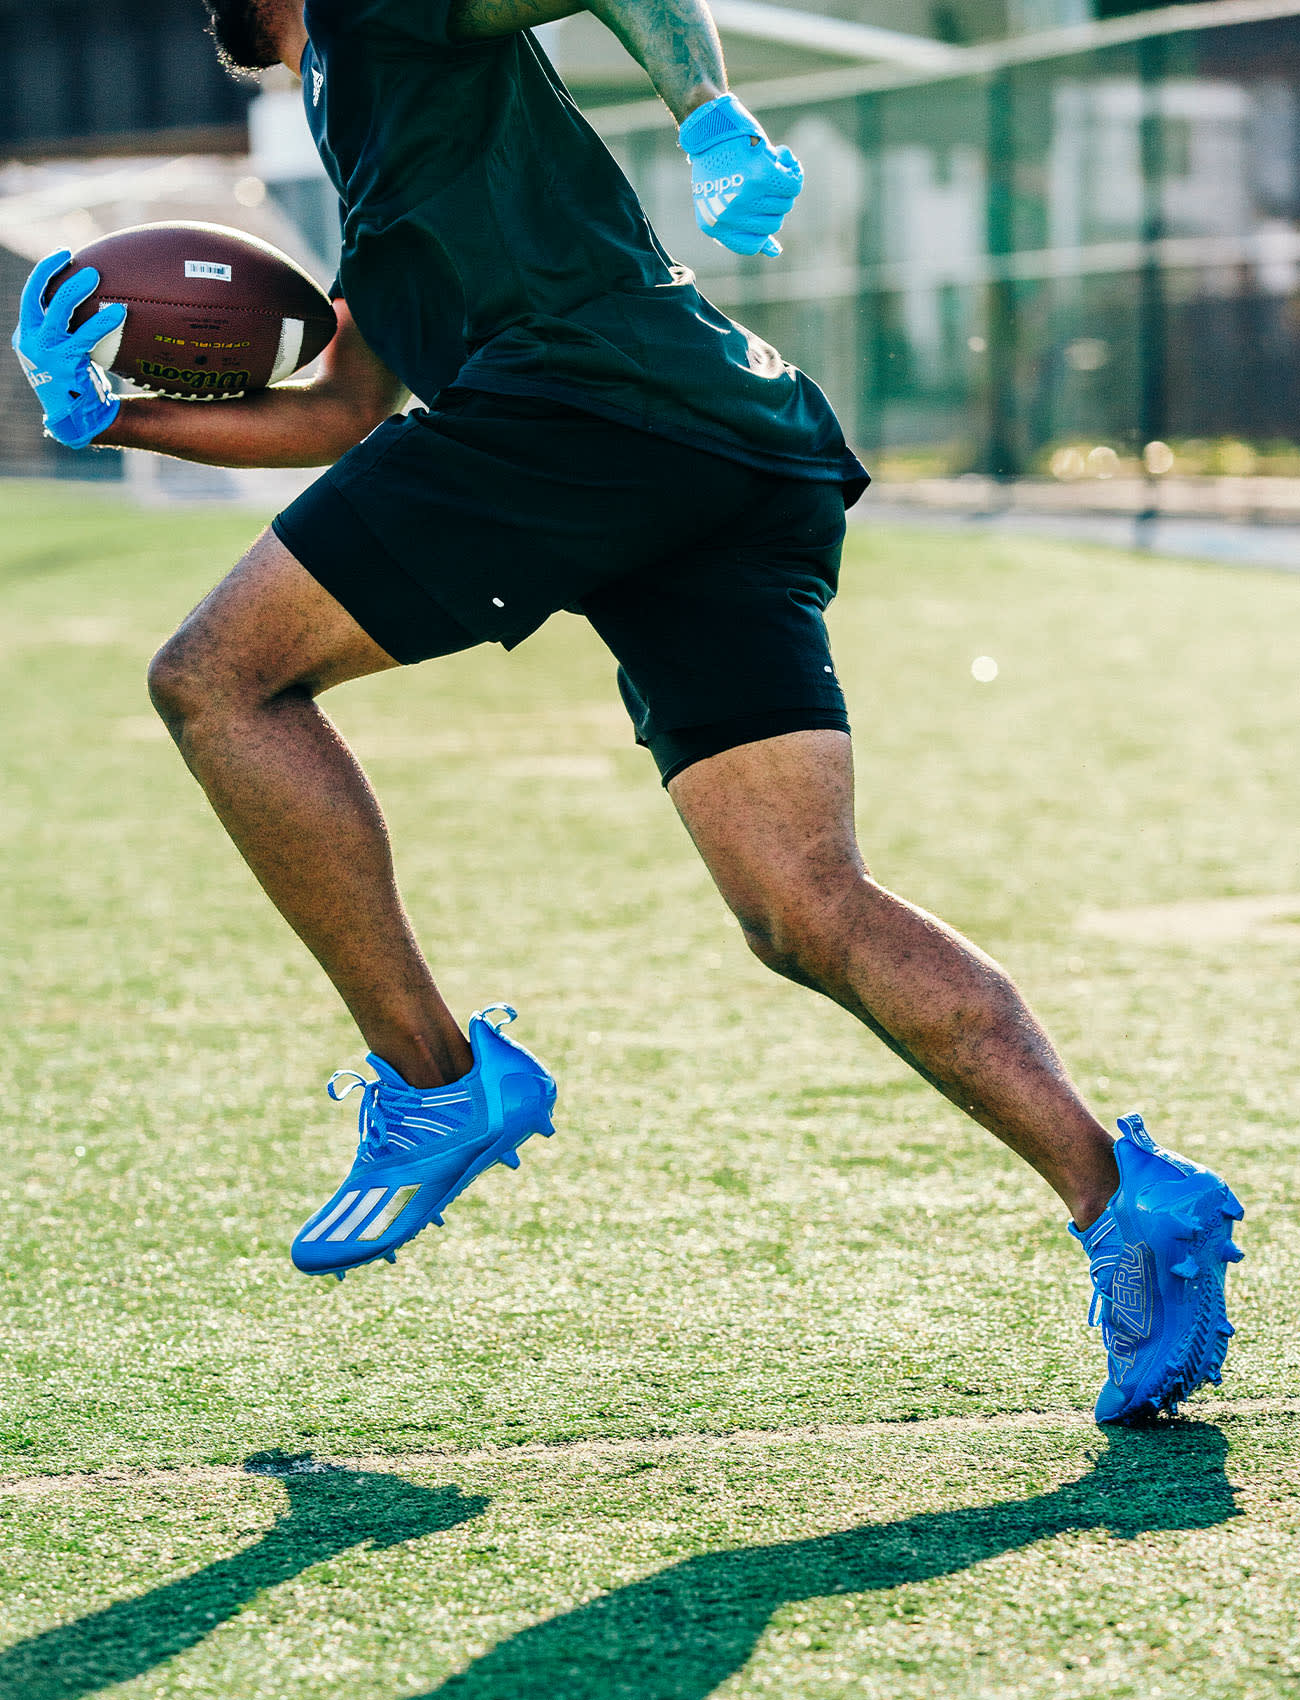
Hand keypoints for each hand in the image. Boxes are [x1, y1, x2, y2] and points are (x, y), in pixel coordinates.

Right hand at [11, 250, 126, 449]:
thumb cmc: (75, 384)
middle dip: (54, 273)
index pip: (31, 297)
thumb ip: (67, 332)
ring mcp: (45, 353)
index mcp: (26, 336)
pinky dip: (101, 322)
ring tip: (95, 276)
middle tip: (78, 261)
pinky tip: (119, 312)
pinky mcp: (64, 364)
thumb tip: (94, 303)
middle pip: (36, 297)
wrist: (75, 418)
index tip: (63, 254)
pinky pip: (85, 336)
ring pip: (58, 311)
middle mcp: (30, 342)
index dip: (45, 273)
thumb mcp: (62, 355)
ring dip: (75, 290)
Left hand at [678, 94, 802, 258]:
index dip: (762, 229)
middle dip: (773, 200)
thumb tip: (775, 251)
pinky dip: (793, 169)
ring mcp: (746, 197)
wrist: (709, 125)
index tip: (760, 209)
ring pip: (785, 203)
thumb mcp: (723, 200)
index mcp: (715, 226)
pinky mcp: (762, 176)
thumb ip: (747, 228)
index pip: (752, 245)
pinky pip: (793, 184)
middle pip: (773, 223)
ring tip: (769, 163)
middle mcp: (730, 216)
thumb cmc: (717, 163)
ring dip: (783, 182)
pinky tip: (784, 156)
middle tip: (762, 177)